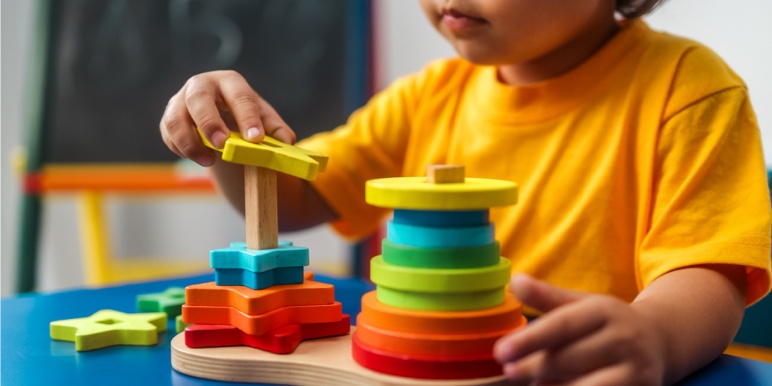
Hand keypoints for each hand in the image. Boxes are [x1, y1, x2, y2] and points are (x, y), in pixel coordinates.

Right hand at [159, 70, 295, 166]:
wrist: (221, 115)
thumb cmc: (244, 114)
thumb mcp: (263, 118)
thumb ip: (276, 129)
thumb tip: (286, 142)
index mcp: (229, 82)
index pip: (239, 95)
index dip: (247, 117)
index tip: (255, 138)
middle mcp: (201, 85)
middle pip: (198, 98)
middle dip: (209, 122)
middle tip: (222, 144)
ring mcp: (180, 101)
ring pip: (174, 119)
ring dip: (190, 142)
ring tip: (209, 161)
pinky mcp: (169, 119)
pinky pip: (168, 135)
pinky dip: (181, 149)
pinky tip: (200, 158)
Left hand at [494, 274, 665, 385]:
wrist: (660, 341)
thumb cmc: (606, 323)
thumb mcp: (580, 304)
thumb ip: (546, 296)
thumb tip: (514, 282)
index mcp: (605, 310)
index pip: (563, 325)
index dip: (529, 339)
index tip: (501, 352)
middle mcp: (624, 339)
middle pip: (568, 359)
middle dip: (533, 367)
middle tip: (509, 371)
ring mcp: (636, 370)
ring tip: (534, 383)